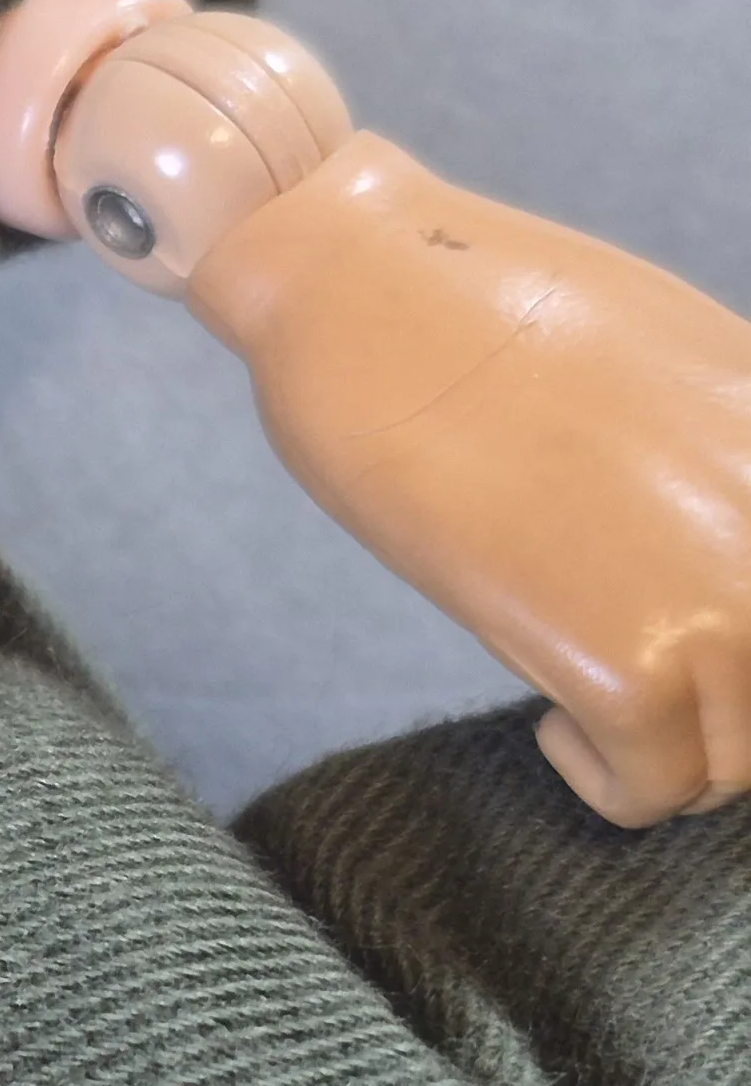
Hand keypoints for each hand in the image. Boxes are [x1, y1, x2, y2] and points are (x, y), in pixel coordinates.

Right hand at [188, 133, 750, 826]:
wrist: (371, 296)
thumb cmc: (479, 315)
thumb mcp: (681, 375)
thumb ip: (726, 472)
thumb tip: (701, 540)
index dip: (742, 657)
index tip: (684, 640)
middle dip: (722, 715)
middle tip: (643, 691)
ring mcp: (730, 598)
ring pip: (743, 759)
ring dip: (672, 752)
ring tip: (597, 702)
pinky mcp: (633, 662)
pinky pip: (655, 788)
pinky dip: (601, 775)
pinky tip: (549, 718)